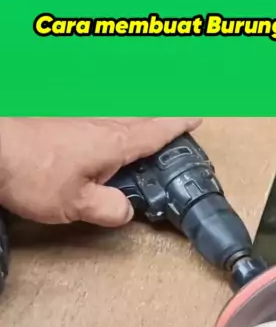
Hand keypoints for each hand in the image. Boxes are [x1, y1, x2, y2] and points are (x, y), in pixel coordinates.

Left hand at [0, 117, 200, 226]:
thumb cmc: (30, 172)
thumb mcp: (76, 205)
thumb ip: (109, 209)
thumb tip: (125, 211)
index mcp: (113, 143)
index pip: (155, 131)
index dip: (177, 124)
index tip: (196, 116)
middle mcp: (99, 124)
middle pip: (139, 119)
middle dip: (159, 121)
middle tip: (173, 124)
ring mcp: (77, 117)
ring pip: (116, 116)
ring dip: (132, 120)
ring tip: (141, 128)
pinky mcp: (57, 117)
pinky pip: (94, 117)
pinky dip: (106, 123)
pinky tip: (98, 131)